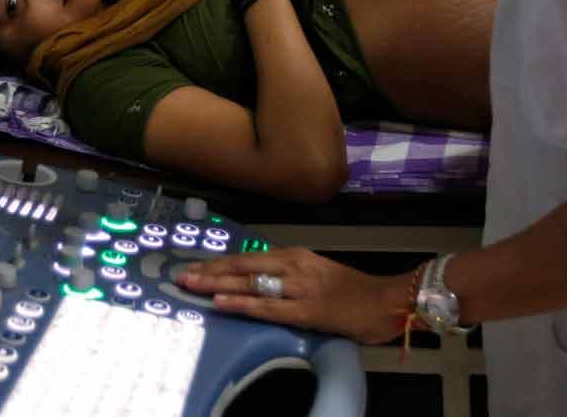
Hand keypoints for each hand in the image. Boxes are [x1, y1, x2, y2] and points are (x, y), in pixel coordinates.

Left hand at [177, 246, 413, 342]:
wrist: (385, 300)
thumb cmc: (351, 290)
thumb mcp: (315, 272)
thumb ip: (287, 274)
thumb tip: (257, 279)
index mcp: (294, 255)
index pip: (247, 258)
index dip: (218, 263)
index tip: (193, 266)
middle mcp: (293, 266)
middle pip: (241, 267)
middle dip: (208, 271)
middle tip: (181, 276)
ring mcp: (299, 287)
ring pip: (249, 283)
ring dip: (216, 284)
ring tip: (190, 286)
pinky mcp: (306, 310)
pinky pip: (267, 306)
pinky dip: (242, 303)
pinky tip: (222, 301)